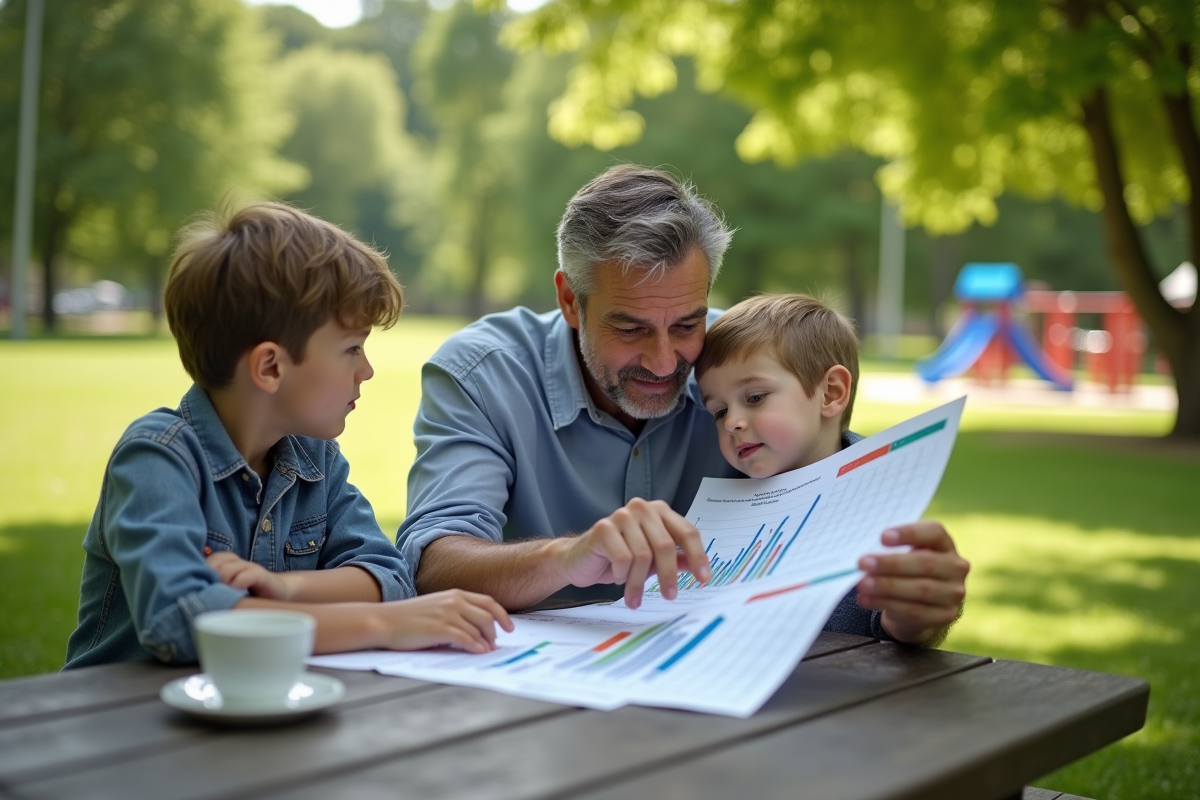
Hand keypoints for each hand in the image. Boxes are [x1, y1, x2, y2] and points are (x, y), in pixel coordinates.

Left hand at [206, 551, 292, 599]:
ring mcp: (250, 568)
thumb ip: (217, 587)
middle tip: (208, 594)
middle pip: (216, 564)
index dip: (202, 572)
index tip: (198, 587)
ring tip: (221, 596)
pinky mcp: (262, 576)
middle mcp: (239, 563)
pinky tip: (235, 593)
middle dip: (210, 578)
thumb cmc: (251, 594)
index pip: (210, 561)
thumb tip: (196, 594)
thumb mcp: (231, 590)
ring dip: (222, 583)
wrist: (280, 593)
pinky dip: (237, 583)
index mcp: (229, 563)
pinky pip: (246, 575)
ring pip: (227, 569)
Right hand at [370, 589, 513, 653]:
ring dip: (486, 642)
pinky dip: (476, 646)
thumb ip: (455, 612)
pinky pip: (466, 639)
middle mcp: (454, 601)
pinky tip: (478, 652)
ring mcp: (447, 614)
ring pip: (479, 628)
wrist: (384, 620)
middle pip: (488, 616)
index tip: (509, 627)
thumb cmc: (407, 617)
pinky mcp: (440, 629)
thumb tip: (475, 628)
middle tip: (495, 643)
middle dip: (495, 632)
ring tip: (487, 651)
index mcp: (455, 594)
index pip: (488, 602)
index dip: (502, 615)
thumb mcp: (435, 606)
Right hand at [553, 498, 711, 608]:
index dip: (698, 556)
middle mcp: (642, 508)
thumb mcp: (652, 562)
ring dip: (639, 582)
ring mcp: (622, 516)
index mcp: (659, 512)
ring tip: (634, 597)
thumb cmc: (616, 559)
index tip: (704, 579)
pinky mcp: (603, 528)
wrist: (577, 561)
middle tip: (669, 596)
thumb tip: (701, 569)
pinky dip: (623, 575)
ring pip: (643, 556)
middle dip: (668, 575)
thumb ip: (676, 560)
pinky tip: (617, 578)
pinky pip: (624, 559)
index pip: (687, 532)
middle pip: (666, 545)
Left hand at [855, 521, 968, 645]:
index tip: (882, 538)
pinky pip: (915, 611)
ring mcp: (954, 593)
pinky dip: (887, 604)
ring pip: (920, 589)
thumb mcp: (905, 554)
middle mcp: (956, 566)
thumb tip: (864, 556)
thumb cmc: (908, 570)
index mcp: (945, 543)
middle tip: (862, 563)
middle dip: (891, 564)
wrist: (922, 604)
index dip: (909, 533)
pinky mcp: (946, 615)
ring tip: (862, 584)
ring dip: (886, 587)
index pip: (934, 532)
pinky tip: (866, 600)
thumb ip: (890, 550)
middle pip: (925, 562)